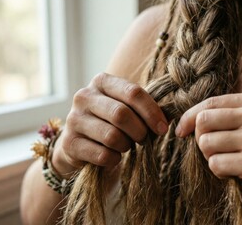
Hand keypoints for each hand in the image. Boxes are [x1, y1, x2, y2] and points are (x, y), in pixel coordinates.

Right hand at [52, 72, 168, 176]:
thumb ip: (146, 107)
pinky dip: (114, 159)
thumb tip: (172, 115)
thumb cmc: (112, 123)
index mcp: (102, 81)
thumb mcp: (127, 108)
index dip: (152, 112)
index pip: (133, 92)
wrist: (80, 145)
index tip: (163, 128)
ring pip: (112, 136)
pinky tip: (113, 156)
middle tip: (144, 139)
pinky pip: (102, 155)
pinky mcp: (69, 143)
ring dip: (126, 145)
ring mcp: (73, 119)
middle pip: (121, 114)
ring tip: (126, 145)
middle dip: (140, 131)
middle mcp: (84, 96)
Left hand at [175, 91, 241, 223]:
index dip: (189, 117)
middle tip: (214, 151)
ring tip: (230, 162)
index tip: (181, 131)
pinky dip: (219, 172)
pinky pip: (215, 164)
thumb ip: (231, 116)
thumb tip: (188, 119)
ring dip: (211, 157)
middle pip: (203, 121)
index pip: (210, 102)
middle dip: (200, 139)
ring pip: (206, 143)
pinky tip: (236, 173)